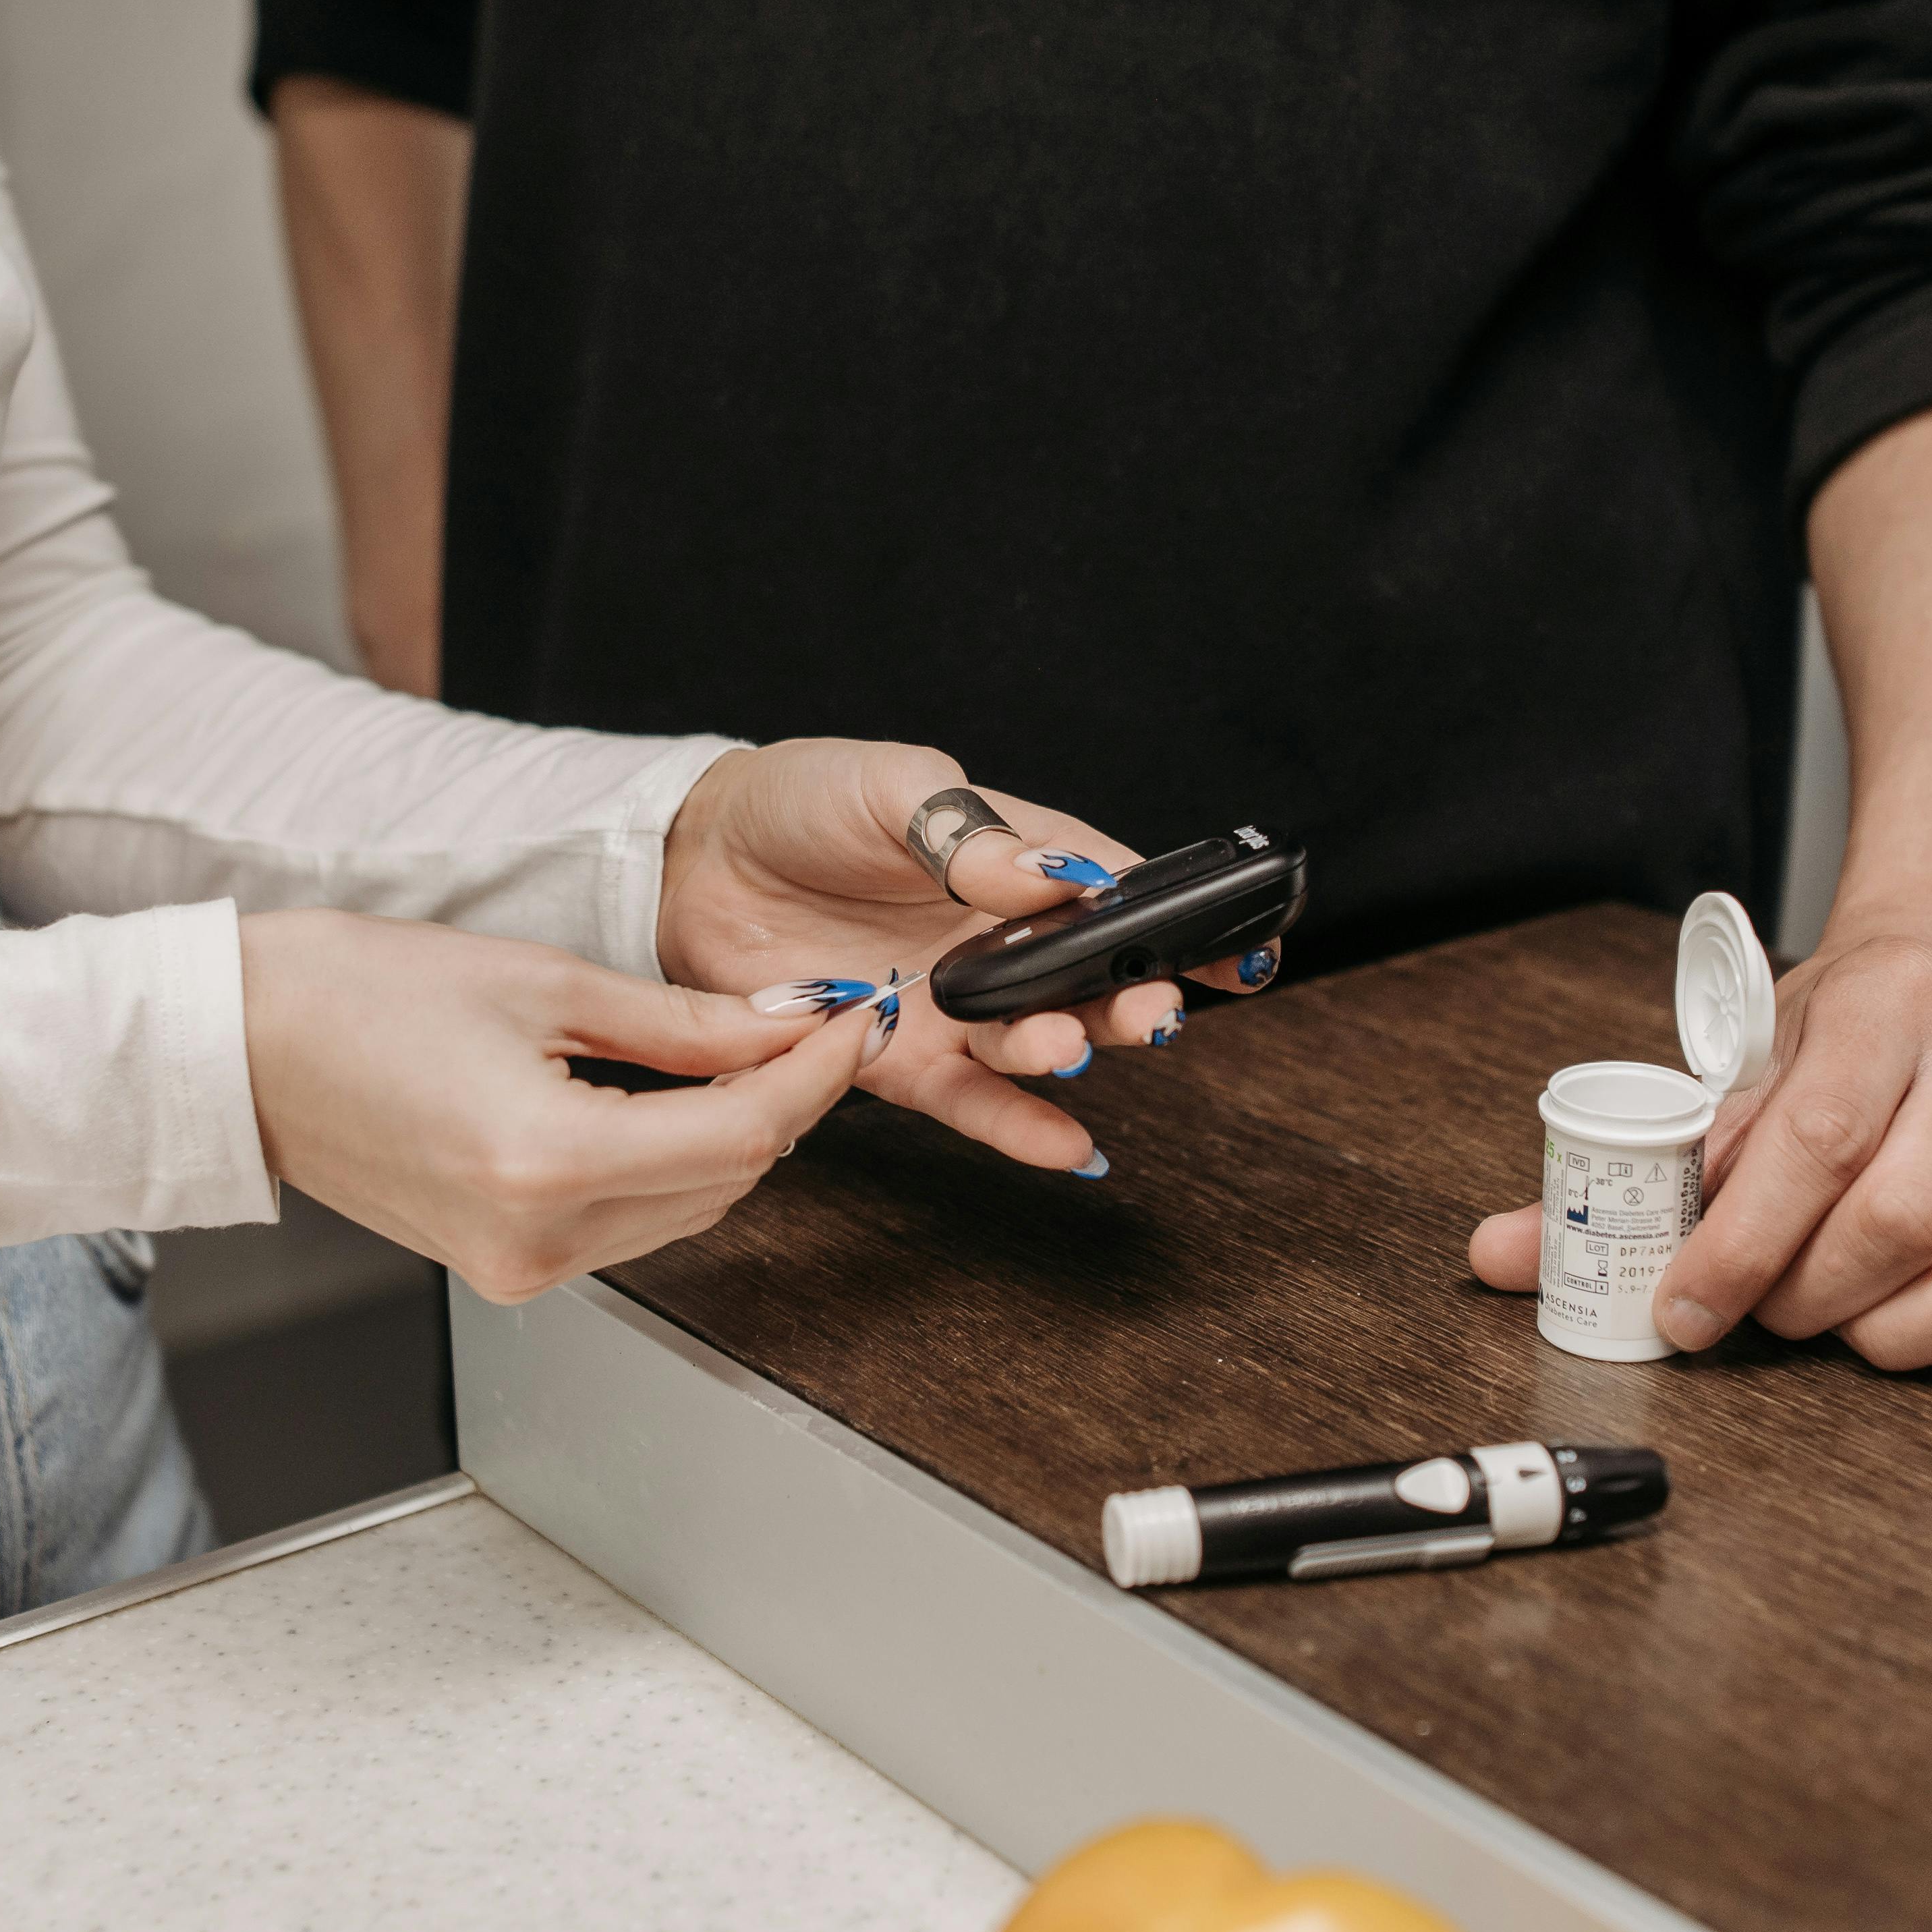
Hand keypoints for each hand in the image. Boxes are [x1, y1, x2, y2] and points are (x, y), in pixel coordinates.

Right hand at [240, 907, 879, 1301]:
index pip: (742, 1132)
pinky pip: (630, 1222)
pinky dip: (670, 1164)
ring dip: (733, 1135)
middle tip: (814, 1019)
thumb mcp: (542, 982)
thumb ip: (682, 1022)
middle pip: (727, 1180)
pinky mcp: (504, 1268)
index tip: (857, 1016)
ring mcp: (519, 1267)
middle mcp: (538, 1239)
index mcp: (546, 1163)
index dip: (815, 1071)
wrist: (242, 1049)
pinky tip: (676, 1100)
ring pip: (688, 1210)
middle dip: (784, 1099)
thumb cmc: (358, 994)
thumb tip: (787, 1023)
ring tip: (753, 1048)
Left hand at [657, 741, 1278, 1177]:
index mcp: (1014, 858)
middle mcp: (997, 938)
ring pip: (1034, 1042)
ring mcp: (952, 1002)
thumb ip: (968, 830)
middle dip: (1132, 998)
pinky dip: (1019, 1127)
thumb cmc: (798, 799)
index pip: (1120, 891)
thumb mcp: (887, 782)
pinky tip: (1071, 1149)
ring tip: (1064, 1048)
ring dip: (1063, 1052)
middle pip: (1092, 980)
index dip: (1184, 921)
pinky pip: (969, 1099)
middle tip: (1149, 1010)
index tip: (1237, 950)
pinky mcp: (895, 1055)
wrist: (694, 858)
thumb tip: (1048, 876)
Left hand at [1467, 923, 1931, 1367]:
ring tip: (1831, 1312)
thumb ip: (1636, 1160)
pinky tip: (1905, 1312)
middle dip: (1803, 1296)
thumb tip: (1505, 1255)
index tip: (1681, 1311)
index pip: (1815, 1142)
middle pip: (1900, 1220)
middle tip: (1756, 1309)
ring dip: (1891, 1328)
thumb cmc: (1851, 1021)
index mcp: (1891, 1004)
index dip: (1738, 1247)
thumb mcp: (1742, 1059)